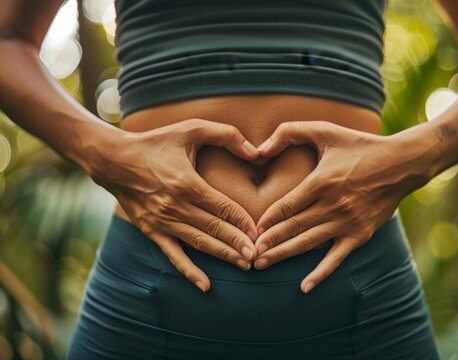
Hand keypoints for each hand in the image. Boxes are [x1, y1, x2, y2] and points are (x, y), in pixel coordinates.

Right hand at [90, 118, 260, 292]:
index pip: (223, 208)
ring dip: (223, 256)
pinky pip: (173, 255)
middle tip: (259, 256)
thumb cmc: (156, 142)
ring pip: (199, 244)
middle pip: (214, 230)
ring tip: (245, 266)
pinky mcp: (152, 231)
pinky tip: (205, 285)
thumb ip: (226, 134)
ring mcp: (162, 222)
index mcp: (187, 183)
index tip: (260, 232)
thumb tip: (256, 152)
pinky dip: (189, 271)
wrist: (113, 160)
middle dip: (239, 244)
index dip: (244, 222)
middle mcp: (175, 206)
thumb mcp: (191, 128)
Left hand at [252, 121, 431, 293]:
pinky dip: (320, 274)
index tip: (250, 230)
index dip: (265, 221)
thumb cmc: (359, 145)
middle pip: (292, 228)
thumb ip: (289, 132)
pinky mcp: (359, 235)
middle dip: (267, 242)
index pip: (285, 207)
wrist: (402, 164)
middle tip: (247, 253)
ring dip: (283, 255)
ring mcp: (346, 223)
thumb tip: (259, 149)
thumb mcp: (325, 130)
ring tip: (261, 264)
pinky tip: (304, 287)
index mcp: (321, 182)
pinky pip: (336, 258)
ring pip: (307, 244)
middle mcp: (332, 205)